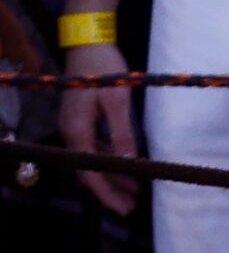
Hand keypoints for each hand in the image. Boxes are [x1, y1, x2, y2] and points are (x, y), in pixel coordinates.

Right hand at [57, 42, 141, 214]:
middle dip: (109, 190)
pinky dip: (109, 159)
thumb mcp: (117, 101)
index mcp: (76, 131)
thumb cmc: (104, 70)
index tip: (122, 207)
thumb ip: (121, 132)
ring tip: (133, 190)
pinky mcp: (82, 119)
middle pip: (89, 170)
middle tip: (130, 206)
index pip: (89, 172)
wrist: (89, 45)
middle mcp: (71, 132)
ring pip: (92, 160)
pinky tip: (124, 165)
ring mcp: (75, 126)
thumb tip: (129, 160)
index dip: (106, 192)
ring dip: (111, 175)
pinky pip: (94, 147)